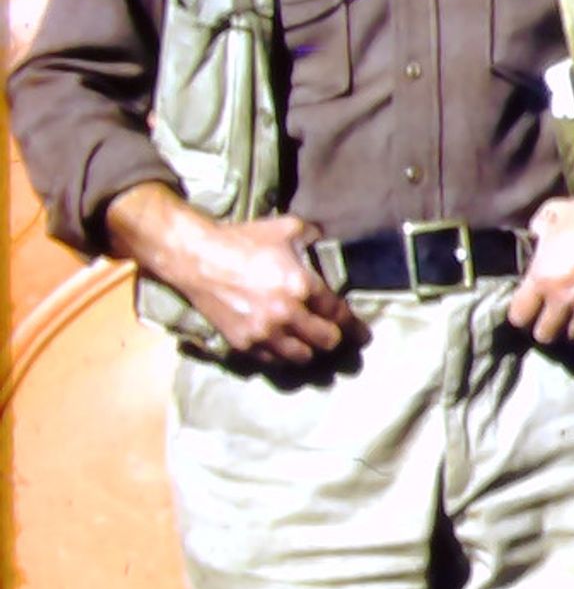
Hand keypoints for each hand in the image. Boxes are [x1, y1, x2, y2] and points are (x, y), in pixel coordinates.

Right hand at [155, 211, 356, 364]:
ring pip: (302, 357)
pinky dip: (282, 356)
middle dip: (334, 339)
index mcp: (302, 286)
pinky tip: (284, 347)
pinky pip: (272, 360)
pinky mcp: (243, 342)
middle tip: (334, 336)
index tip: (363, 335)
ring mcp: (263, 331)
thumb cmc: (242, 240)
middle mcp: (286, 314)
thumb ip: (314, 236)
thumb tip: (330, 239)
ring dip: (310, 351)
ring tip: (310, 344)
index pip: (339, 315)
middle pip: (326, 341)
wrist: (195, 257)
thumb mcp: (286, 229)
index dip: (355, 327)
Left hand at [506, 181, 573, 349]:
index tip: (530, 308)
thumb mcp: (556, 212)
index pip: (518, 316)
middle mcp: (563, 300)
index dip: (522, 314)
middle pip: (545, 335)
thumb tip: (536, 234)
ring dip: (573, 330)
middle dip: (546, 327)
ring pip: (573, 338)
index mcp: (541, 278)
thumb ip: (539, 227)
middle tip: (553, 318)